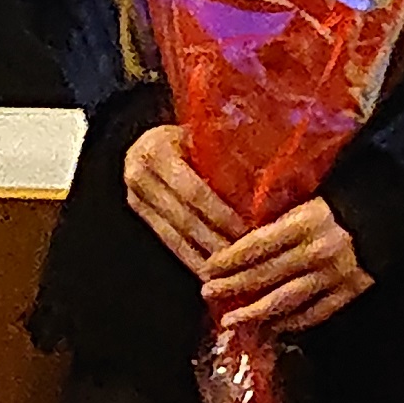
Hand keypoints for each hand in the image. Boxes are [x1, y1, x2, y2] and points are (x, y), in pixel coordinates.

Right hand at [121, 123, 239, 274]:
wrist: (154, 134)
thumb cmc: (192, 130)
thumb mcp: (205, 133)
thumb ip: (226, 153)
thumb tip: (269, 182)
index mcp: (157, 150)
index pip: (193, 190)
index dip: (221, 214)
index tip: (247, 230)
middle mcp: (139, 173)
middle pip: (183, 217)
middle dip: (215, 241)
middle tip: (245, 258)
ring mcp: (135, 196)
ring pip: (174, 235)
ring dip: (204, 257)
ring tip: (231, 273)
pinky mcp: (138, 212)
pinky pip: (167, 240)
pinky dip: (190, 258)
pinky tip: (209, 272)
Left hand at [201, 198, 371, 333]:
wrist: (392, 211)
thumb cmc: (345, 197)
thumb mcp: (309, 196)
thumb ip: (279, 215)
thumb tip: (241, 231)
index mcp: (305, 222)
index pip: (257, 244)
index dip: (230, 258)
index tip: (207, 266)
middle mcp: (316, 251)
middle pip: (266, 274)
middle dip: (233, 285)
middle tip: (207, 292)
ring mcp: (334, 275)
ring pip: (287, 300)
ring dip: (256, 312)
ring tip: (231, 320)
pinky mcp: (350, 291)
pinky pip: (316, 312)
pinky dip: (293, 322)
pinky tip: (273, 327)